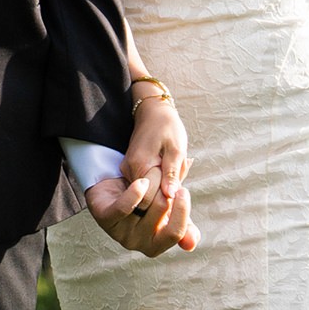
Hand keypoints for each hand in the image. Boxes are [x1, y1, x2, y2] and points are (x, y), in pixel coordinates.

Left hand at [87, 166, 196, 255]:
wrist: (117, 185)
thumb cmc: (145, 201)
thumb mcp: (168, 211)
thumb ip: (183, 224)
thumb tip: (192, 243)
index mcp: (156, 244)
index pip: (176, 233)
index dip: (182, 211)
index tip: (182, 191)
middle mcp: (138, 242)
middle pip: (161, 210)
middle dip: (165, 188)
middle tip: (162, 178)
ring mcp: (121, 232)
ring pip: (145, 204)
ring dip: (151, 183)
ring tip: (150, 177)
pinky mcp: (105, 219)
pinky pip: (124, 207)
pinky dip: (135, 192)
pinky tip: (141, 182)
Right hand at [126, 88, 188, 203]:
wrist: (153, 111)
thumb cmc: (168, 127)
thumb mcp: (176, 149)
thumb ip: (172, 173)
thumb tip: (170, 196)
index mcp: (140, 166)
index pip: (152, 198)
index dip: (168, 196)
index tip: (180, 181)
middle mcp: (129, 171)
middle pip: (149, 198)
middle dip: (167, 191)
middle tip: (179, 169)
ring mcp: (128, 171)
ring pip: (149, 192)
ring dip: (164, 185)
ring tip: (174, 165)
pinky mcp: (131, 170)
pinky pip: (147, 184)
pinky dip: (160, 180)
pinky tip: (168, 167)